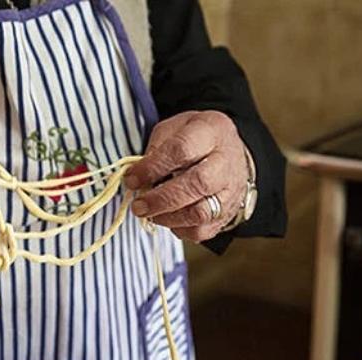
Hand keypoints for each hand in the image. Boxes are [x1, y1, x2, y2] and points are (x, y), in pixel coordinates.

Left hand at [124, 110, 247, 242]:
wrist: (229, 153)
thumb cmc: (197, 139)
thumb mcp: (175, 128)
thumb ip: (157, 147)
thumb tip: (138, 174)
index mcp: (212, 132)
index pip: (181, 150)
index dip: (152, 167)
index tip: (132, 179)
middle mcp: (226, 162)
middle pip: (197, 184)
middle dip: (161, 199)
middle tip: (138, 206)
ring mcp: (230, 191)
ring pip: (200, 213)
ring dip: (168, 217)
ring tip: (150, 214)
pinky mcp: (226, 214)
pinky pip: (202, 231)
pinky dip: (179, 229)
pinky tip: (168, 219)